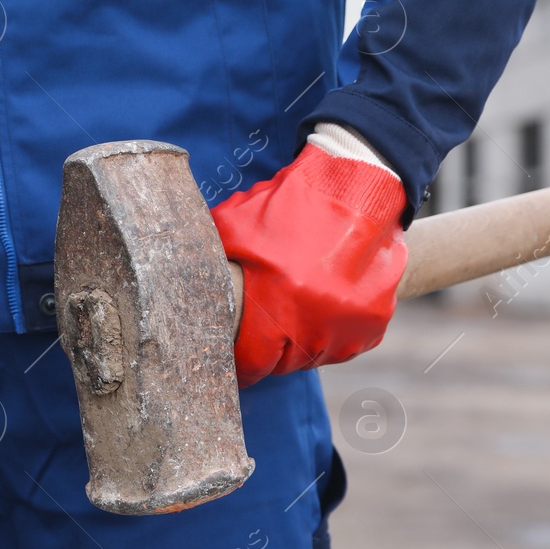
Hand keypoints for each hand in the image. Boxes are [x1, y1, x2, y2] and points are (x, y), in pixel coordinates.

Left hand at [210, 143, 406, 387]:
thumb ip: (210, 260)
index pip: (252, 361)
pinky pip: (344, 345)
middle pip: (283, 363)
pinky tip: (324, 302)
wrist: (358, 185)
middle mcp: (319, 320)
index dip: (240, 364)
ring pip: (314, 355)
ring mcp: (351, 324)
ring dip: (301, 340)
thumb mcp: (237, 225)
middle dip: (269, 348)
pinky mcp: (375, 323)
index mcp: (279, 299)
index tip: (232, 361)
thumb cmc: (291, 204)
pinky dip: (332, 333)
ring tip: (296, 304)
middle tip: (263, 322)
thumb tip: (174, 287)